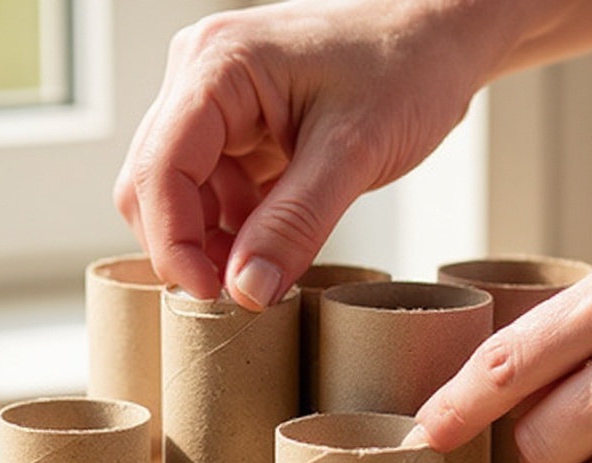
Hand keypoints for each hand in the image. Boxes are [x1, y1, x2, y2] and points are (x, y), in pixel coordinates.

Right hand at [113, 0, 536, 308]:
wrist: (439, 38)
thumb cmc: (407, 68)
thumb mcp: (354, 153)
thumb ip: (295, 225)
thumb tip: (245, 292)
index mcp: (217, 66)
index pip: (158, 170)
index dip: (174, 244)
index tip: (212, 295)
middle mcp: (200, 78)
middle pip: (153, 185)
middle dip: (188, 246)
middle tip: (238, 292)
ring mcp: (215, 103)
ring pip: (179, 195)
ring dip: (212, 242)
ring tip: (267, 265)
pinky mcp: (237, 128)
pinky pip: (213, 192)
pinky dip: (234, 229)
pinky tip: (273, 241)